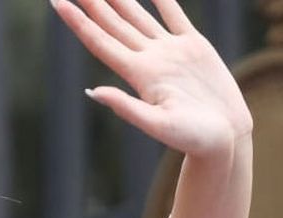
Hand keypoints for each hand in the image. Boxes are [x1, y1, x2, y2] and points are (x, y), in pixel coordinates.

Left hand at [50, 0, 251, 159]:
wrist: (225, 139)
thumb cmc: (193, 138)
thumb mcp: (158, 125)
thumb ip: (127, 107)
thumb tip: (93, 92)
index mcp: (139, 75)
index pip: (100, 42)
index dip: (78, 22)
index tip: (57, 2)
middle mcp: (150, 60)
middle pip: (114, 25)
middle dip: (93, 3)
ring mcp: (170, 52)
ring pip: (138, 16)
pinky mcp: (193, 47)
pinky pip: (173, 15)